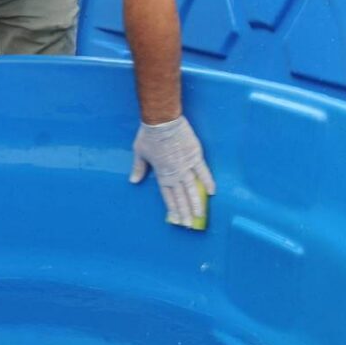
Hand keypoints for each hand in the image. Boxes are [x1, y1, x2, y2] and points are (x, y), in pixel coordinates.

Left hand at [131, 115, 215, 229]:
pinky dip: (207, 181)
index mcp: (161, 174)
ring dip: (196, 202)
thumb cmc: (148, 135)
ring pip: (192, 188)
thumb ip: (139, 168)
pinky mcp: (195, 156)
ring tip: (200, 215)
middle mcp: (174, 173)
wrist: (162, 120)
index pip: (167, 195)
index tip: (176, 220)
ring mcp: (186, 166)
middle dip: (185, 212)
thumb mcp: (140, 152)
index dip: (172, 208)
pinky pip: (203, 171)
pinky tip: (212, 192)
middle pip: (181, 196)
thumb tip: (133, 181)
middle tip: (189, 225)